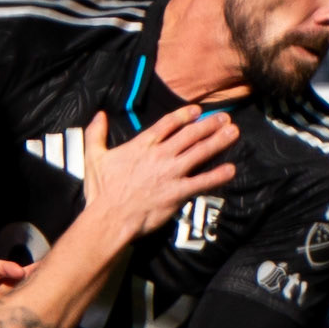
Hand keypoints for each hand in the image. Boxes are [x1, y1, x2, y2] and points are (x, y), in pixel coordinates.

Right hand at [81, 105, 237, 242]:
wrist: (110, 217)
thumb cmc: (102, 190)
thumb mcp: (94, 157)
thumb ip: (96, 133)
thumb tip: (99, 115)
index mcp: (142, 145)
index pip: (168, 124)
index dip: (185, 116)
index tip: (198, 111)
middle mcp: (160, 155)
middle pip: (190, 135)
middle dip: (209, 124)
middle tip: (225, 117)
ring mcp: (171, 173)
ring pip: (199, 152)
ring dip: (218, 141)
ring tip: (234, 132)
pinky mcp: (177, 193)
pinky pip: (201, 182)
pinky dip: (217, 176)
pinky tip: (231, 169)